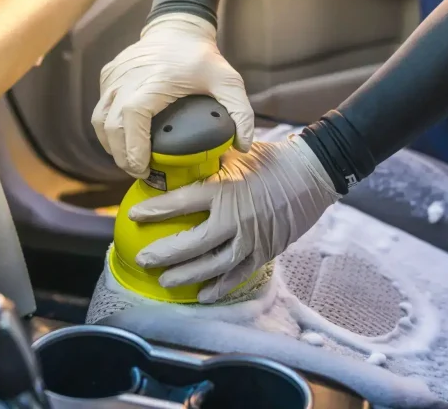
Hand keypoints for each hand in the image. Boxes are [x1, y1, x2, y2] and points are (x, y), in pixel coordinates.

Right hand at [91, 13, 253, 178]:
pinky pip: (100, 108)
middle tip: (140, 172)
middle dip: (122, 155)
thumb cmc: (201, 57)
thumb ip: (241, 113)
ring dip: (111, 145)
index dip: (133, 147)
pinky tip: (124, 139)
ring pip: (100, 119)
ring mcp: (114, 76)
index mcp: (154, 81)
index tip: (143, 168)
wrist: (177, 27)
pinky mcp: (107, 76)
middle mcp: (128, 78)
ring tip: (130, 160)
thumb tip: (241, 146)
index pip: (132, 116)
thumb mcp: (228, 82)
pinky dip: (108, 128)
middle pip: (111, 125)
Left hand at [130, 136, 339, 302]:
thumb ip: (209, 161)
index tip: (134, 216)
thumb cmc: (273, 159)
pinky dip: (221, 287)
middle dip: (165, 254)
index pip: (182, 203)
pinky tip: (203, 295)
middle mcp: (236, 219)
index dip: (156, 211)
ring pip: (214, 265)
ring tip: (165, 281)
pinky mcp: (265, 251)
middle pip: (193, 244)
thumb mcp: (237, 154)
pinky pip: (239, 274)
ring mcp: (251, 239)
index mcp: (225, 190)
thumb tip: (181, 160)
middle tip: (143, 259)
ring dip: (187, 275)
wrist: (313, 174)